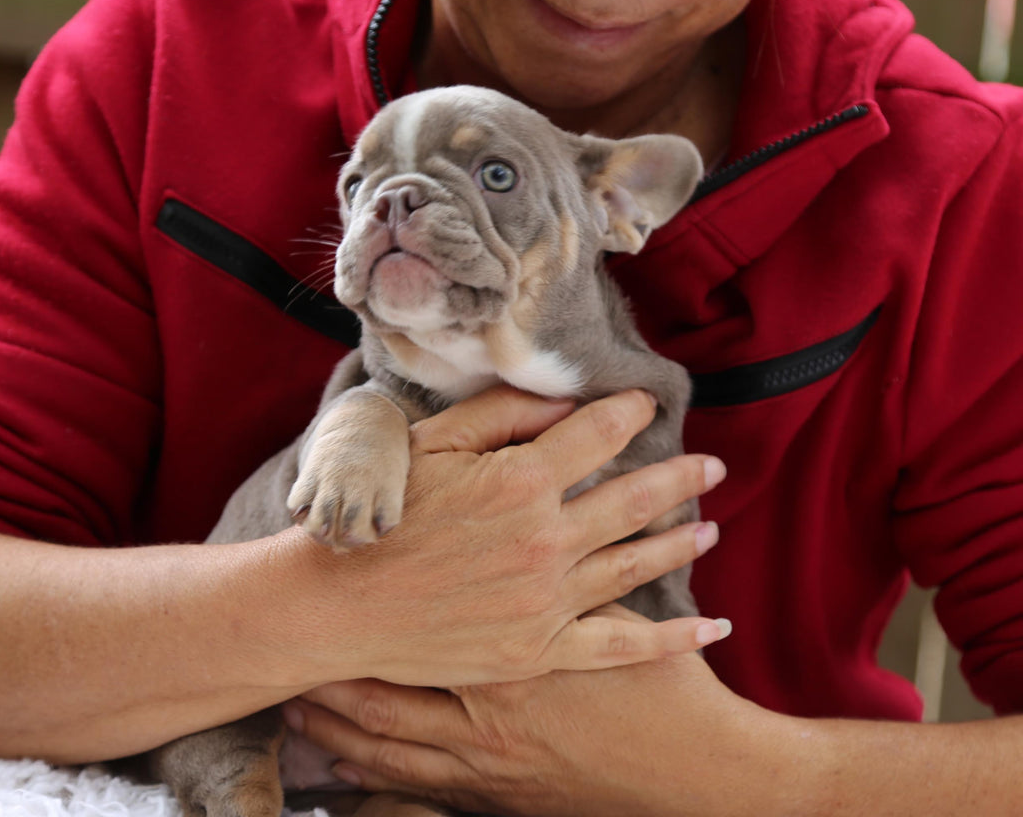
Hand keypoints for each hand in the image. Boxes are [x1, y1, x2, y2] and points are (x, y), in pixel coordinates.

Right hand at [255, 385, 726, 688]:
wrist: (339, 604)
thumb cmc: (383, 517)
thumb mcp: (433, 444)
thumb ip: (502, 414)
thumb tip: (565, 402)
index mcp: (521, 480)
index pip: (598, 433)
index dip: (629, 412)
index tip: (646, 404)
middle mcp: (545, 539)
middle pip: (633, 498)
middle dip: (679, 477)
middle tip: (712, 466)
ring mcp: (546, 599)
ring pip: (635, 564)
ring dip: (680, 543)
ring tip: (712, 529)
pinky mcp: (538, 650)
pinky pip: (620, 644)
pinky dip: (670, 639)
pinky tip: (710, 628)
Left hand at [286, 606, 773, 816]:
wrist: (696, 778)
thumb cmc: (664, 695)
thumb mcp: (618, 621)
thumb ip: (569, 576)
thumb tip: (548, 527)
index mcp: (510, 654)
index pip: (417, 635)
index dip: (363, 623)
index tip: (320, 606)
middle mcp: (485, 711)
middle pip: (384, 699)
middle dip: (331, 686)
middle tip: (283, 671)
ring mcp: (485, 763)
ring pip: (388, 751)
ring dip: (337, 737)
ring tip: (294, 720)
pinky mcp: (495, 798)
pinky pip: (417, 792)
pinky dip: (375, 783)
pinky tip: (343, 779)